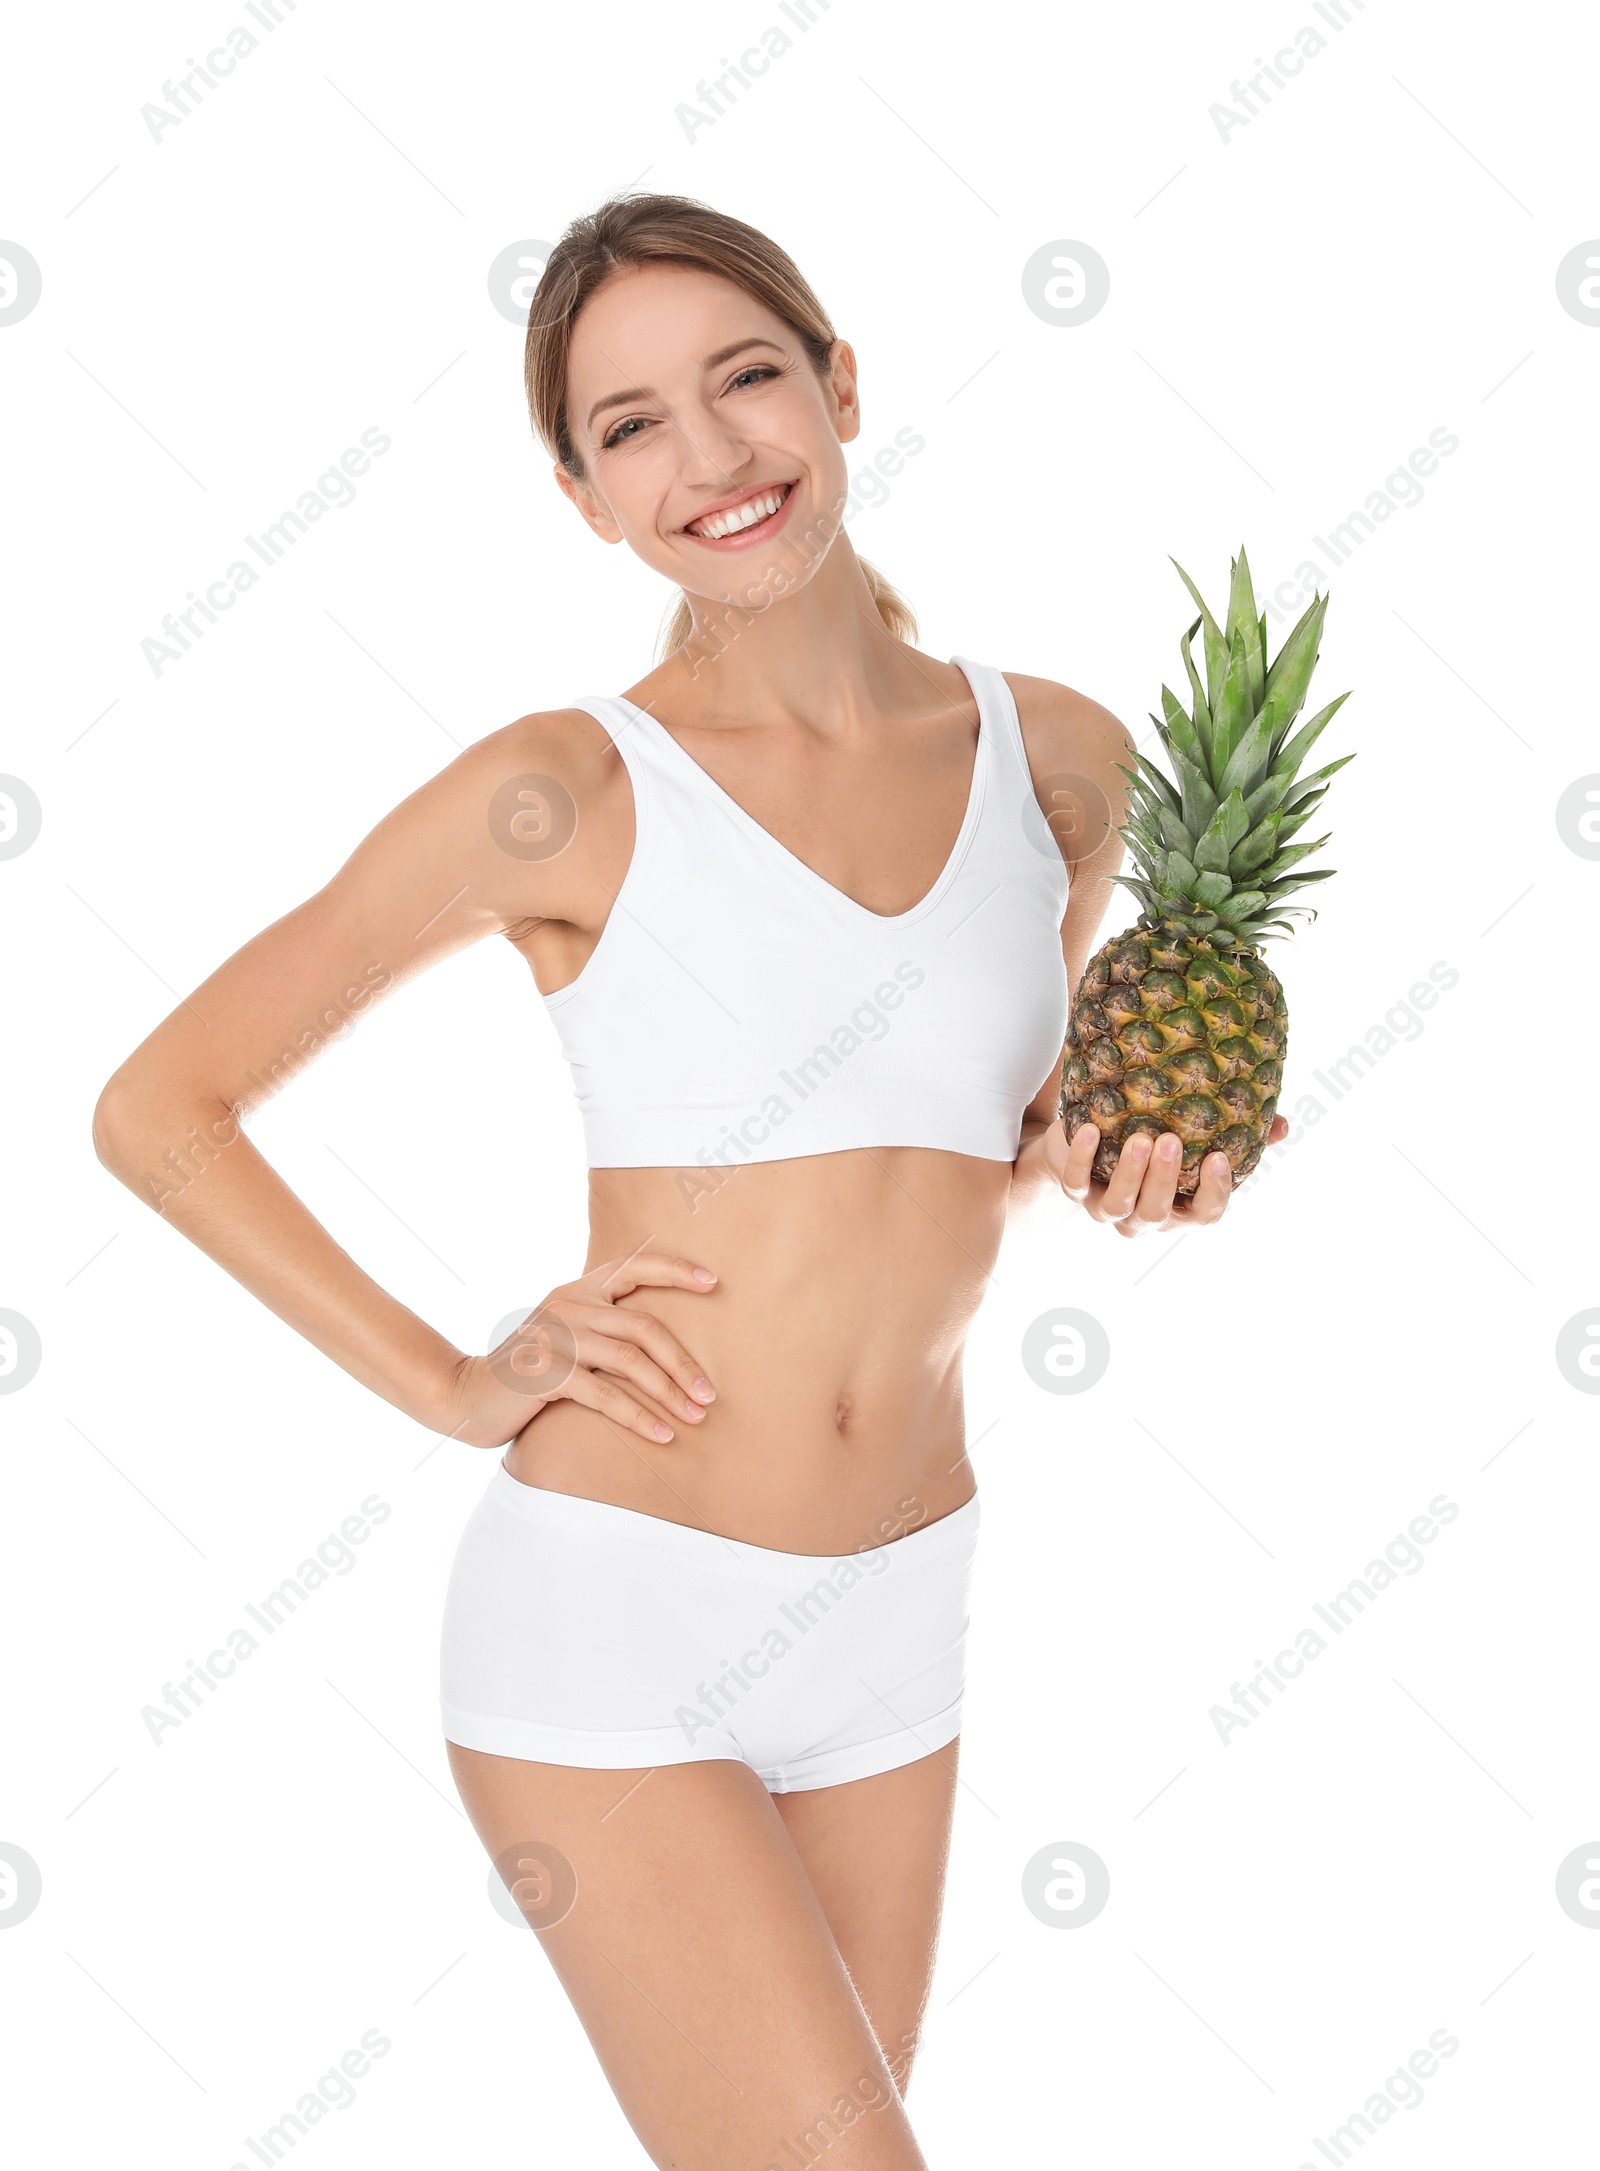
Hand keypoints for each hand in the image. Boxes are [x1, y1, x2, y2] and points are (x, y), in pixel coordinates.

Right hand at [438, 1251, 719, 1447]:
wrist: (466, 1396)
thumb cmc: (528, 1373)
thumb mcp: (564, 1338)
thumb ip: (601, 1330)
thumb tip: (664, 1347)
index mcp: (577, 1291)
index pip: (632, 1265)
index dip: (674, 1270)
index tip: (712, 1281)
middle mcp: (569, 1305)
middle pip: (644, 1326)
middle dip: (684, 1362)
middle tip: (709, 1394)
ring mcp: (556, 1338)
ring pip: (630, 1360)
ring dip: (669, 1392)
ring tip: (696, 1417)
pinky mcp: (546, 1374)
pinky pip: (606, 1395)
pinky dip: (639, 1417)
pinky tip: (662, 1435)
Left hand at [1045, 1115, 1288, 1236]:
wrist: (1088, 1140)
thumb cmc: (1155, 1139)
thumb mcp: (1196, 1137)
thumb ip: (1241, 1135)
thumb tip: (1282, 1124)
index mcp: (1180, 1208)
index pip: (1205, 1214)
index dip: (1214, 1192)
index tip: (1218, 1157)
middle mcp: (1145, 1217)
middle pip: (1157, 1212)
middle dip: (1165, 1179)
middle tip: (1171, 1140)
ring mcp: (1107, 1207)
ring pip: (1119, 1206)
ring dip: (1130, 1174)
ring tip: (1140, 1138)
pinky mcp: (1075, 1189)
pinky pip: (1075, 1182)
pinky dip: (1082, 1158)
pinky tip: (1090, 1130)